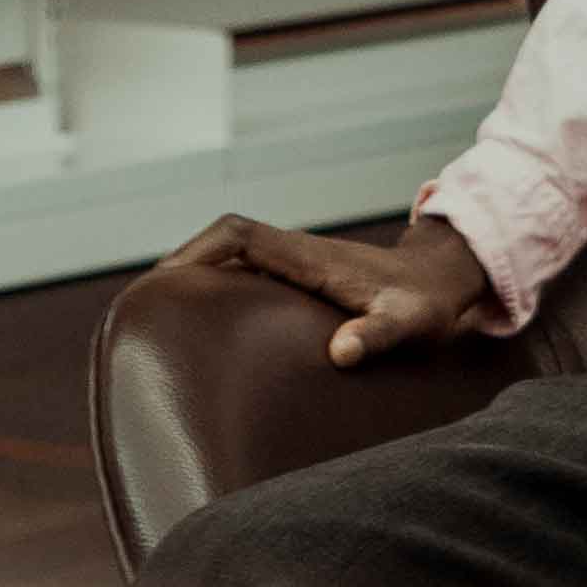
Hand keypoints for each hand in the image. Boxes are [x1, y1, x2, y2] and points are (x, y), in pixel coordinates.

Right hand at [168, 206, 500, 368]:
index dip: (197, 251)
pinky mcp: (298, 278)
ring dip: (196, 279)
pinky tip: (203, 330)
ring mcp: (295, 263)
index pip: (238, 235)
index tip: (166, 281)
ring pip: (230, 258)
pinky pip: (245, 274)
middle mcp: (295, 253)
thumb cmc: (425, 304)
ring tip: (158, 322)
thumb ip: (378, 335)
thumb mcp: (408, 324)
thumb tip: (343, 352)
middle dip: (180, 267)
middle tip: (143, 309)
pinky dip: (217, 290)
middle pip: (221, 243)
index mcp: (308, 256)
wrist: (442, 282)